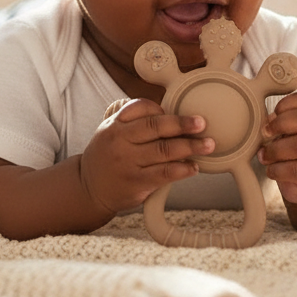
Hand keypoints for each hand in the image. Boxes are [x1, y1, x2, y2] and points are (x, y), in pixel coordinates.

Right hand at [79, 98, 215, 215]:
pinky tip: (193, 167)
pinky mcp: (136, 183)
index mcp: (115, 124)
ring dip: (190, 147)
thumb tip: (171, 112)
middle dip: (182, 124)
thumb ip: (134, 119)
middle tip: (202, 123)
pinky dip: (182, 169)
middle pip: (156, 127)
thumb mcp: (111, 130)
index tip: (178, 110)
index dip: (162, 108)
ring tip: (208, 144)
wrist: (88, 189)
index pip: (141, 107)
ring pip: (164, 151)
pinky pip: (164, 174)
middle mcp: (120, 141)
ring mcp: (128, 163)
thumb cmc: (108, 155)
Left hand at [259, 91, 296, 204]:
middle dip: (278, 124)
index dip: (284, 104)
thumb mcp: (294, 133)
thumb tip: (267, 120)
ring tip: (264, 155)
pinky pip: (293, 169)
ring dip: (273, 151)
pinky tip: (273, 170)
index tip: (272, 115)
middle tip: (265, 133)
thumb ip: (284, 122)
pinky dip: (276, 170)